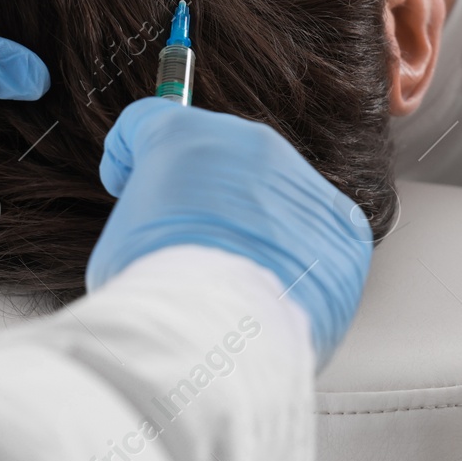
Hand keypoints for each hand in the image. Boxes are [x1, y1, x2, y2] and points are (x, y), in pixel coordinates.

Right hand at [87, 98, 374, 363]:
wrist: (216, 338)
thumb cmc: (154, 293)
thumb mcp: (119, 242)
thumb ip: (145, 214)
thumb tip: (161, 222)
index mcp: (182, 136)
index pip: (152, 123)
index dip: (130, 154)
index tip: (128, 182)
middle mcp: (248, 144)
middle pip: (221, 157)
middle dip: (201, 192)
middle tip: (185, 241)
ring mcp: (301, 182)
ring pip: (273, 195)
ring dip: (252, 226)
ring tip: (233, 279)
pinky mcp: (342, 227)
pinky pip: (315, 234)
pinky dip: (296, 259)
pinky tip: (272, 292)